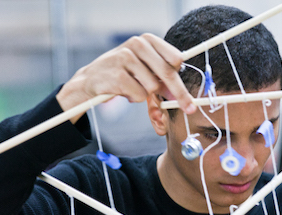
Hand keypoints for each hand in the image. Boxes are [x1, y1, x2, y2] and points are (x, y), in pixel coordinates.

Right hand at [56, 33, 195, 122]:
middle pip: (168, 73)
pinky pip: (140, 95)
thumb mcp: (144, 70)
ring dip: (146, 94)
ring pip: (153, 87)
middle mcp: (137, 44)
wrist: (91, 79)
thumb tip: (182, 96)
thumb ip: (163, 79)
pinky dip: (134, 97)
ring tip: (133, 87)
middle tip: (190, 108)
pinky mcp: (118, 74)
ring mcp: (126, 58)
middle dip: (180, 94)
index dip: (182, 77)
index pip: (175, 58)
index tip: (189, 94)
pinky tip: (124, 91)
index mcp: (147, 40)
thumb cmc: (123, 74)